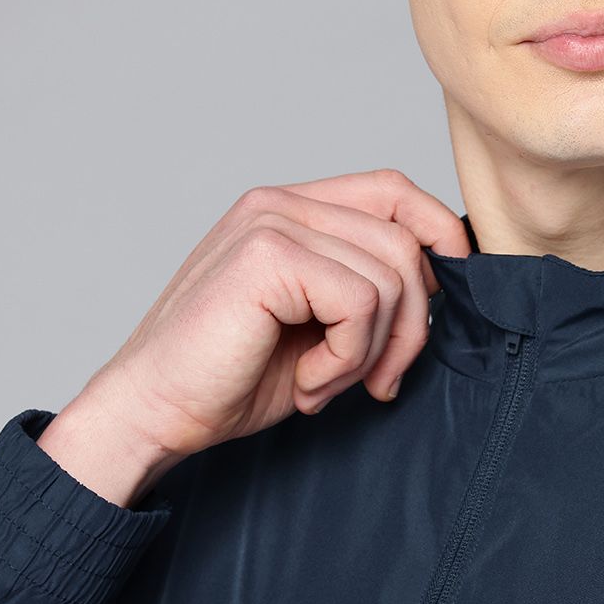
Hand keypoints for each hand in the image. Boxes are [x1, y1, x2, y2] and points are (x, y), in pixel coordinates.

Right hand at [71, 169, 470, 461]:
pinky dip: (346, 359)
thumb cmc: (230, 380)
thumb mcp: (319, 332)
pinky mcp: (266, 256)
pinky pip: (360, 303)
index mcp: (291, 213)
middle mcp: (280, 204)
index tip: (447, 302)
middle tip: (375, 382)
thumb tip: (441, 287)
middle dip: (411, 328)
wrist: (156, 411)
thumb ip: (367, 296)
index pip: (394, 192)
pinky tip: (306, 383)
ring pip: (391, 277)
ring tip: (323, 383)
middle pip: (405, 240)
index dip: (439, 238)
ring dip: (371, 352)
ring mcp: (271, 223)